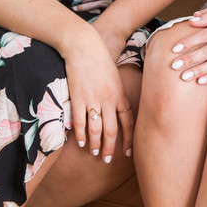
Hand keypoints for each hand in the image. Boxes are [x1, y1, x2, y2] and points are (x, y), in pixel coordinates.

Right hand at [64, 26, 133, 162]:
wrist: (83, 46)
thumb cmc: (100, 59)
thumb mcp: (115, 77)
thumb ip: (117, 94)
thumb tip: (118, 110)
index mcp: (119, 94)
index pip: (128, 122)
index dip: (128, 139)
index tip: (127, 152)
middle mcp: (108, 100)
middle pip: (111, 131)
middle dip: (110, 148)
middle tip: (107, 160)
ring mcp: (92, 100)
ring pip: (96, 130)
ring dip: (95, 144)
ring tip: (95, 153)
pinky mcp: (77, 99)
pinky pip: (80, 122)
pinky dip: (81, 135)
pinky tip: (81, 142)